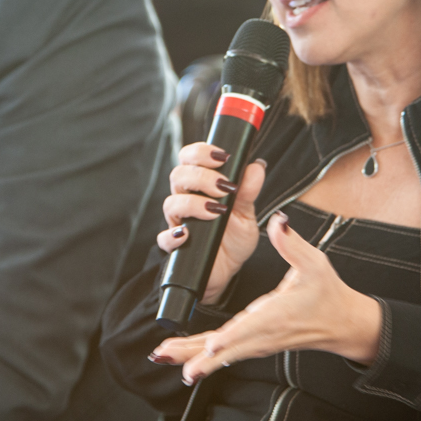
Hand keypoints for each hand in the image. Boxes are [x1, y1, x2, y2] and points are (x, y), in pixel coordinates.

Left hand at [150, 211, 382, 385]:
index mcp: (278, 314)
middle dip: (196, 353)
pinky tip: (184, 362)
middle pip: (226, 347)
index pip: (252, 327)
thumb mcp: (315, 263)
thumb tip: (278, 222)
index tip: (212, 345)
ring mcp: (258, 342)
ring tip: (163, 356)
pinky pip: (226, 353)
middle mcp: (264, 333)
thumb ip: (293, 244)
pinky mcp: (255, 344)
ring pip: (221, 353)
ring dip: (192, 357)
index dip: (232, 337)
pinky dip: (204, 358)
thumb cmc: (327, 293)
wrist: (341, 323)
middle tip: (165, 355)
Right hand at [157, 144, 265, 303]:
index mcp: (200, 186)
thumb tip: (256, 166)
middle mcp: (186, 199)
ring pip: (171, 203)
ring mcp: (179, 222)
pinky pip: (164, 239)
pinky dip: (173, 236)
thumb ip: (249, 191)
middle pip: (178, 175)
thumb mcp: (247, 213)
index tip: (222, 156)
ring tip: (216, 211)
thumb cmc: (234, 236)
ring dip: (193, 204)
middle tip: (224, 186)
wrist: (229, 269)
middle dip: (201, 176)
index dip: (200, 152)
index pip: (190, 158)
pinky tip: (187, 235)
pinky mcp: (176, 247)